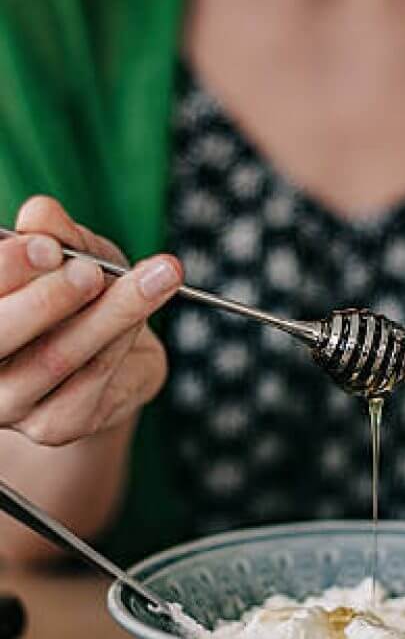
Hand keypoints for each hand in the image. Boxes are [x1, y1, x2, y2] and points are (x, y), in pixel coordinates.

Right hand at [0, 196, 181, 445]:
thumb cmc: (85, 299)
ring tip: (155, 280)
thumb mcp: (75, 256)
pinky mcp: (54, 425)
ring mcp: (12, 403)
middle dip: (49, 297)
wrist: (119, 361)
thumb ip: (57, 237)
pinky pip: (91, 378)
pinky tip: (144, 314)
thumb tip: (42, 214)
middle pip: (1, 332)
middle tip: (94, 271)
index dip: (8, 266)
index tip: (50, 244)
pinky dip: (120, 339)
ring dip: (107, 315)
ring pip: (55, 356)